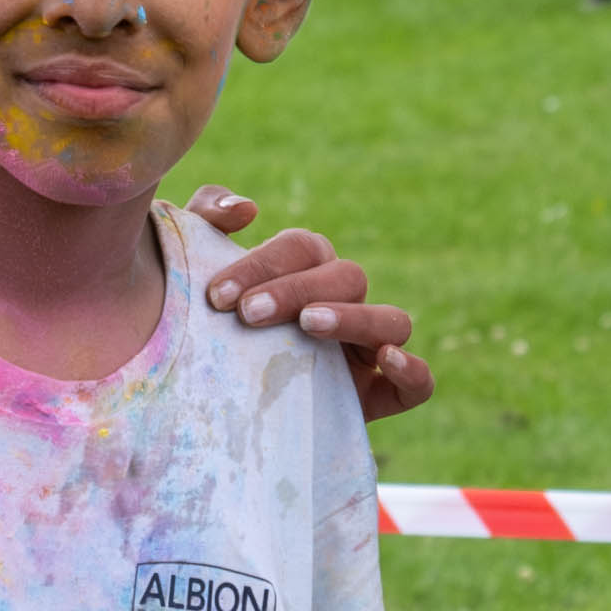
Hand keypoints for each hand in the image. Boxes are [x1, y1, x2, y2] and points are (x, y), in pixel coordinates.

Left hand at [189, 191, 430, 421]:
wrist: (206, 401)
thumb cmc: (201, 329)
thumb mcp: (191, 275)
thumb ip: (206, 223)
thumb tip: (245, 209)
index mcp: (306, 268)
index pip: (300, 248)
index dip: (263, 265)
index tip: (217, 295)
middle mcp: (343, 302)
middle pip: (346, 277)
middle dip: (297, 290)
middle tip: (248, 313)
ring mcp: (366, 350)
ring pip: (392, 321)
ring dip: (354, 319)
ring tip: (309, 324)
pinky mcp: (378, 398)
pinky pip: (418, 384)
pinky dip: (412, 371)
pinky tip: (385, 361)